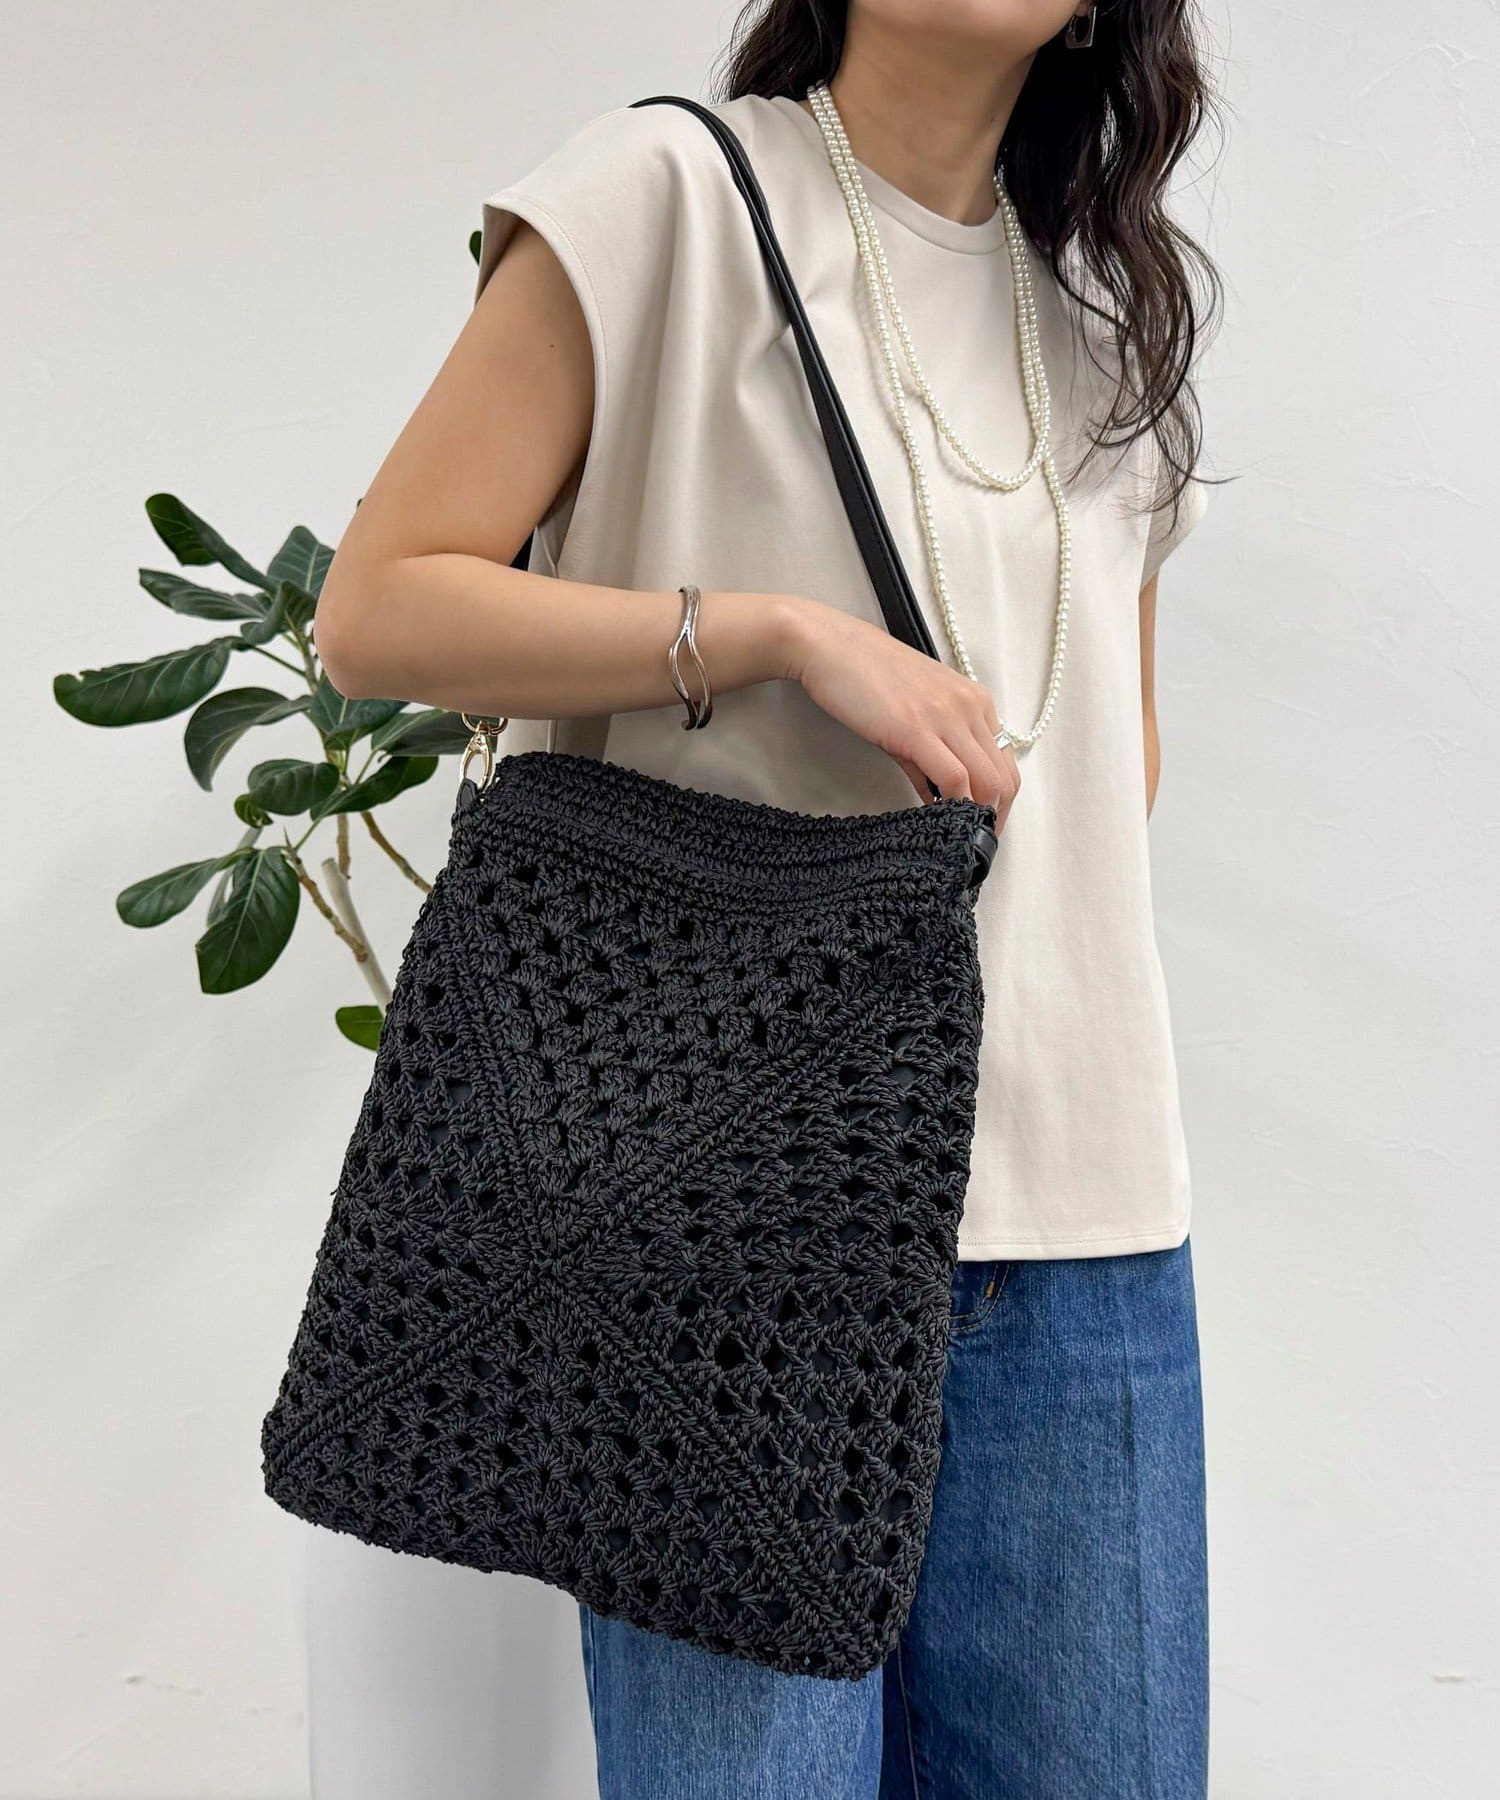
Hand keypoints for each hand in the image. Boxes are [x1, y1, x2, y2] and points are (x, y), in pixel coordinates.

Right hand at [779, 597, 1020, 826]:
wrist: (829, 646)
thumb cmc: (864, 675)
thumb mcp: (911, 713)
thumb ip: (930, 754)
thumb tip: (938, 796)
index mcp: (974, 701)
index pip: (1006, 763)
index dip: (1000, 803)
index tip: (983, 827)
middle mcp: (969, 707)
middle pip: (1005, 778)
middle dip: (994, 819)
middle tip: (973, 845)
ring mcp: (946, 716)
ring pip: (987, 781)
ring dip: (976, 817)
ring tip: (957, 838)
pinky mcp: (917, 728)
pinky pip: (954, 777)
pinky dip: (952, 805)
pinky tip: (936, 818)